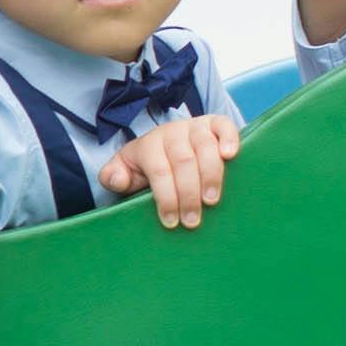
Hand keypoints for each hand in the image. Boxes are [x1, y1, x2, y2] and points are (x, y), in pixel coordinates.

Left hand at [96, 106, 240, 228]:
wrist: (166, 142)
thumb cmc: (148, 165)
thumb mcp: (126, 171)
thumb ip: (114, 177)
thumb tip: (116, 180)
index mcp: (149, 145)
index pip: (159, 171)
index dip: (166, 197)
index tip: (171, 222)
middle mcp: (173, 132)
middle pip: (183, 161)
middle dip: (188, 194)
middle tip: (192, 221)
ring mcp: (195, 127)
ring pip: (205, 147)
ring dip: (210, 175)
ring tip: (211, 201)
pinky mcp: (215, 124)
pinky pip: (225, 126)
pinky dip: (230, 139)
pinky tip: (230, 156)